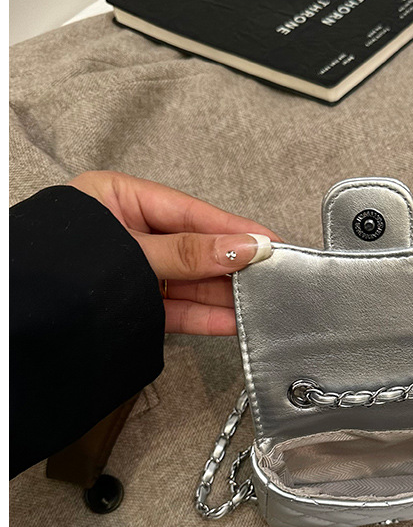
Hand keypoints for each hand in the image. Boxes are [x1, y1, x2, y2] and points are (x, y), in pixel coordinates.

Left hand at [68, 170, 278, 334]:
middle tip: (274, 274)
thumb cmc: (59, 272)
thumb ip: (189, 252)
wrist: (19, 327)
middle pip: (195, 248)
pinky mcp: (137, 306)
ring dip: (226, 295)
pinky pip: (179, 310)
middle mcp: (129, 234)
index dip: (234, 228)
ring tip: (261, 301)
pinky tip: (234, 321)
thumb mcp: (132, 252)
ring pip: (191, 282)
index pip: (191, 212)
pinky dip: (207, 317)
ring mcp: (135, 273)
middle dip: (234, 264)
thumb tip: (243, 247)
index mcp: (118, 200)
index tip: (270, 241)